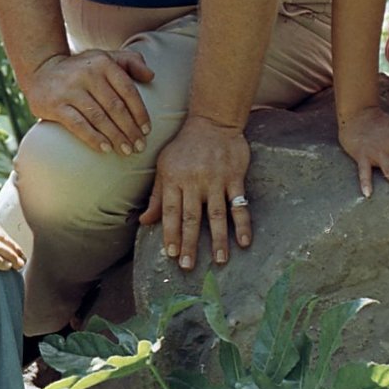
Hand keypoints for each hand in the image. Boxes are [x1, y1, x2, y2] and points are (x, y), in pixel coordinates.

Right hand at [23, 51, 154, 155]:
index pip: (127, 90)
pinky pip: (78, 124)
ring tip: (125, 150)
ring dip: (115, 137)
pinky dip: (93, 138)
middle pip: (115, 107)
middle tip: (139, 146)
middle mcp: (87, 74)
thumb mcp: (105, 58)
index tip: (146, 130)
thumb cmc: (82, 68)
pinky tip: (105, 148)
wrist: (41, 70)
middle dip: (130, 130)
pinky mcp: (55, 105)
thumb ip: (130, 61)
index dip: (140, 113)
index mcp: (103, 63)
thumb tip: (150, 76)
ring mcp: (70, 89)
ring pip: (98, 117)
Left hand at [140, 115, 249, 268]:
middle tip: (188, 265)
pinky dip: (242, 224)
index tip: (171, 254)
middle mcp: (194, 181)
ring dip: (217, 239)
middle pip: (191, 217)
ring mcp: (215, 180)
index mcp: (173, 179)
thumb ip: (157, 197)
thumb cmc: (184, 148)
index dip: (170, 233)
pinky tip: (244, 242)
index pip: (171, 212)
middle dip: (189, 243)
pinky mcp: (235, 178)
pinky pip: (239, 204)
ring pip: (216, 215)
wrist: (212, 123)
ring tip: (219, 261)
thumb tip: (144, 221)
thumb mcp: (164, 167)